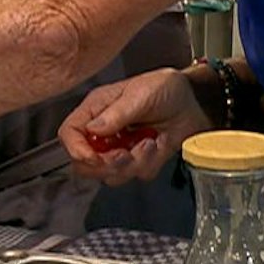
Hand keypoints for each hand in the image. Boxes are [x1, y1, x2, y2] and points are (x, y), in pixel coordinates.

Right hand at [57, 68, 210, 185]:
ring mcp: (120, 148)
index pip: (69, 134)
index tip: (94, 156)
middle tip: (125, 154)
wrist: (194, 101)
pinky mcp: (139, 160)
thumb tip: (93, 129)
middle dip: (106, 164)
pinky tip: (158, 144)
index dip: (76, 150)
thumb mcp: (140, 95)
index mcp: (96, 110)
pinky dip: (149, 164)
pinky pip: (137, 175)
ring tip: (149, 143)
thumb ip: (117, 113)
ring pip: (111, 174)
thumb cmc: (166, 88)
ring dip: (132, 163)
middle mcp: (104, 132)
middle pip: (84, 163)